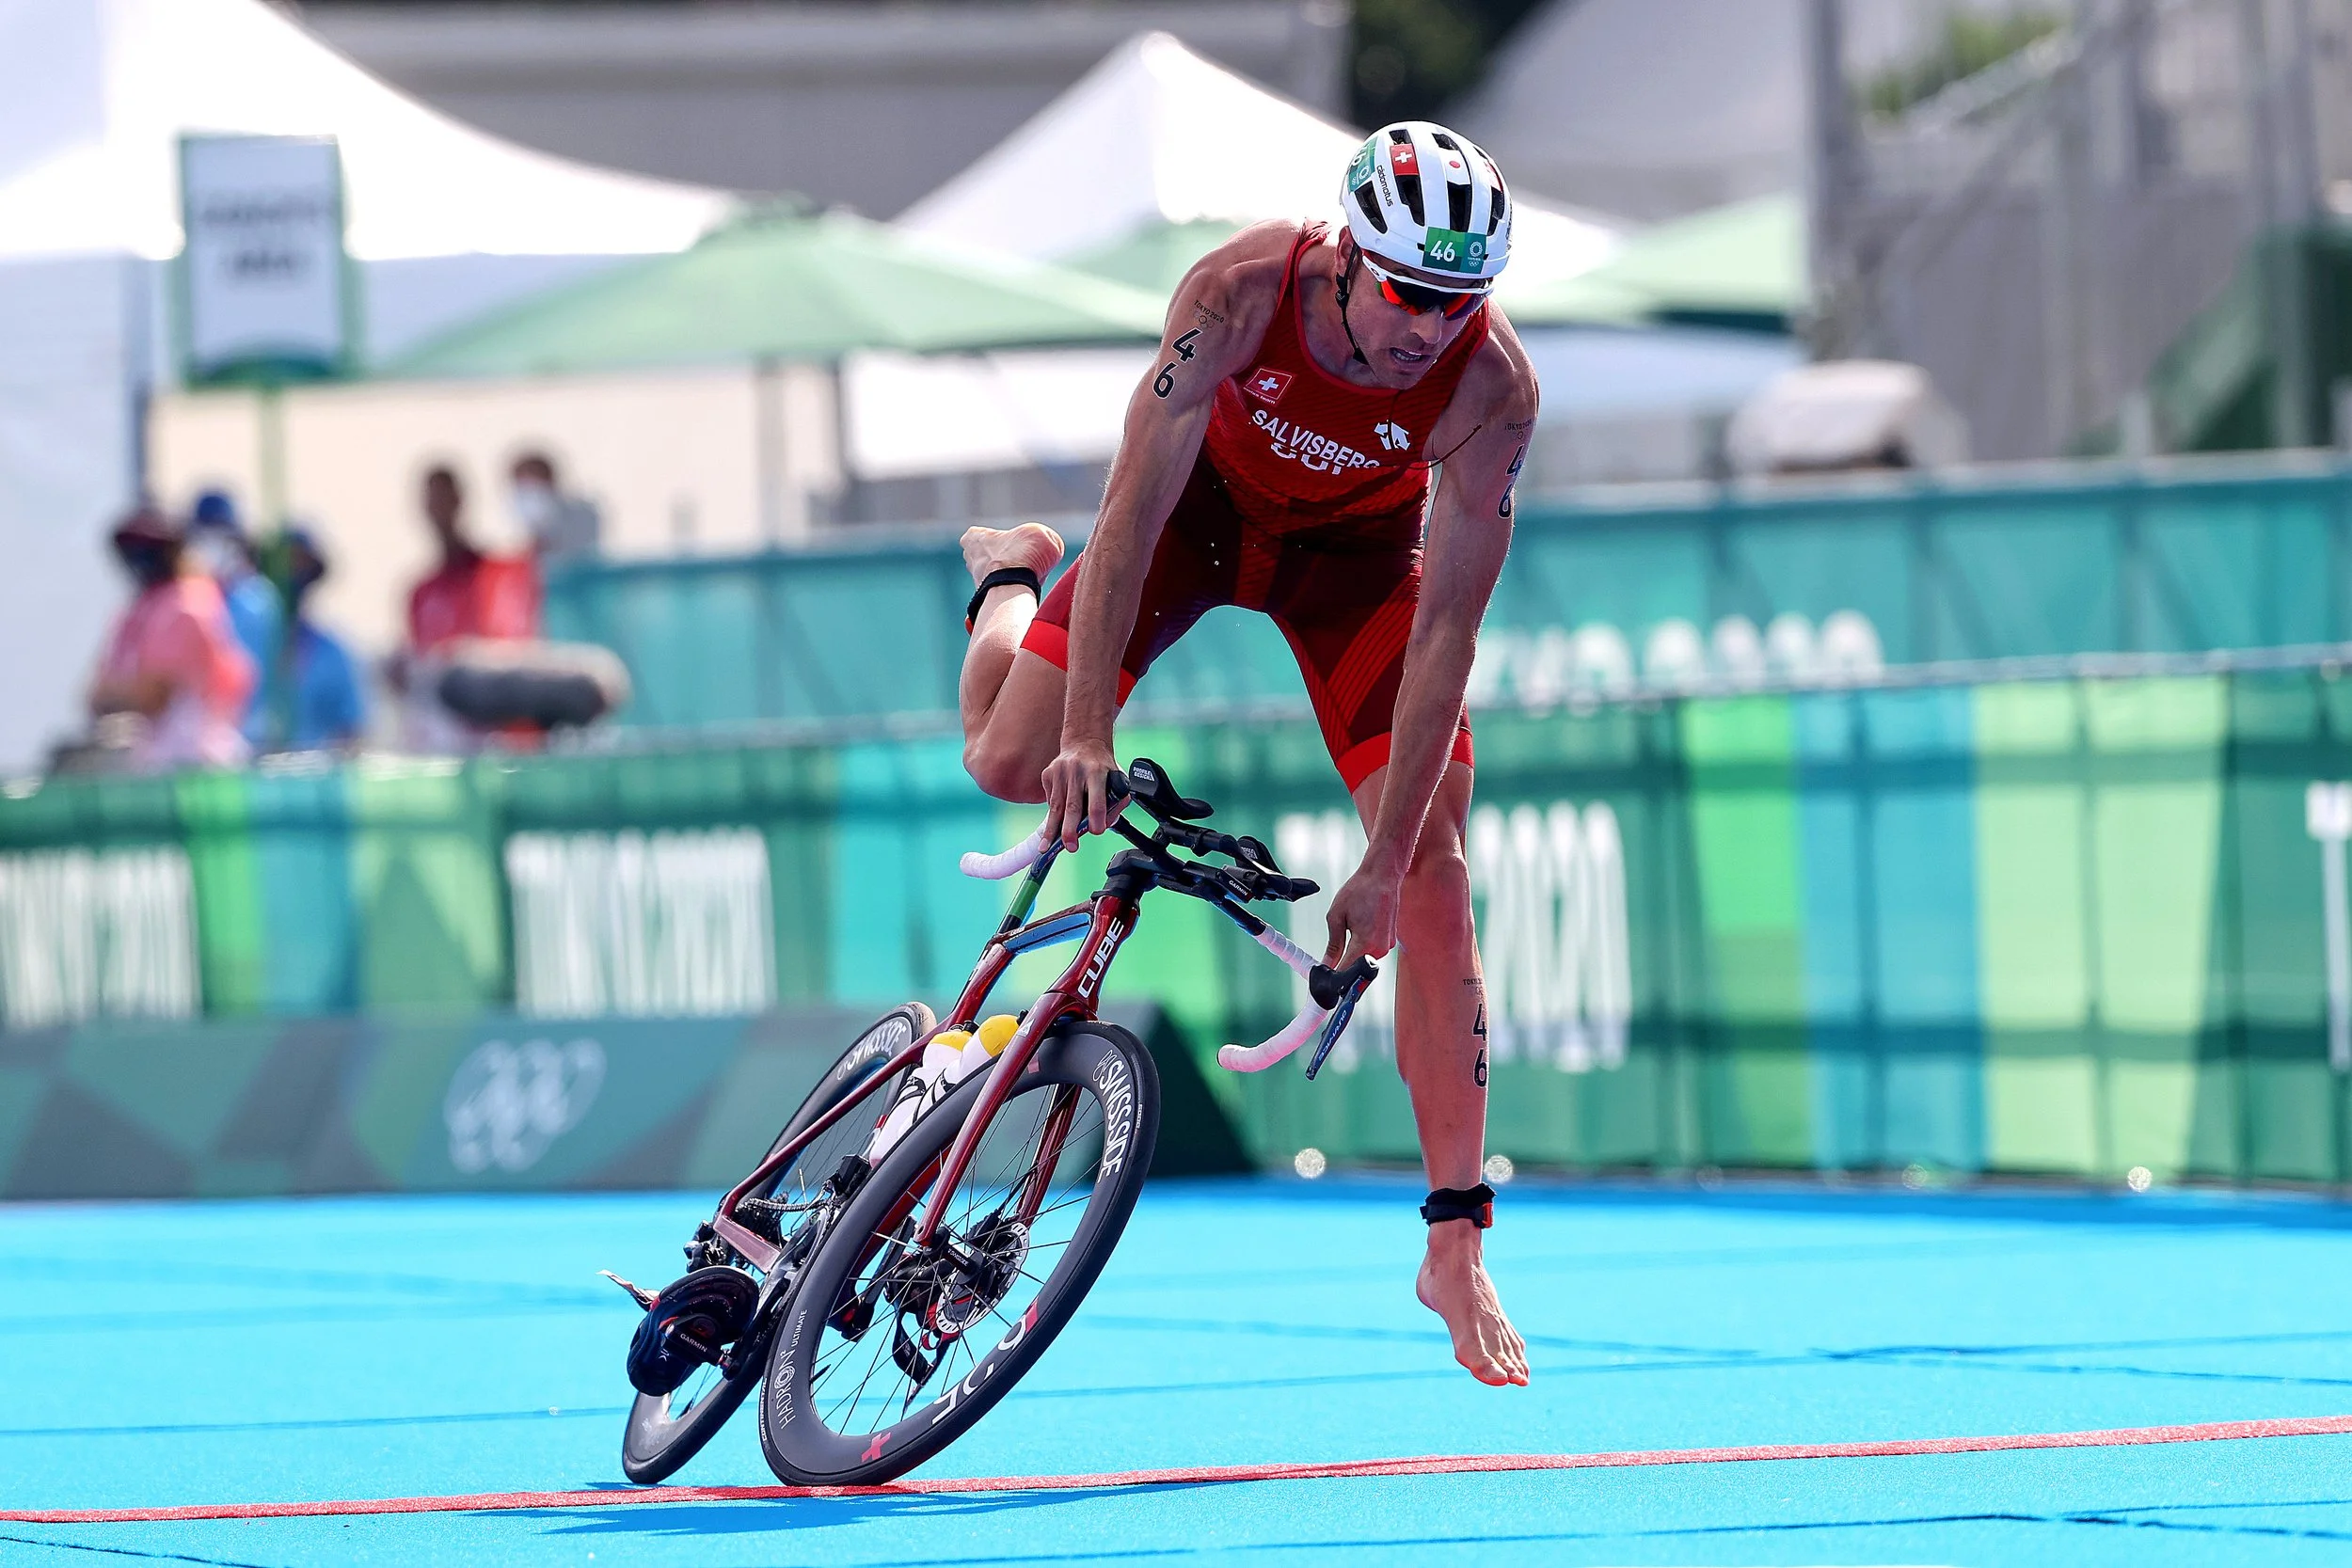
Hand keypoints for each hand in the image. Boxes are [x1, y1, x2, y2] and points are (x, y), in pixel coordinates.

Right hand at [1041, 737, 1118, 850]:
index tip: (1096, 831)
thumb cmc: (1103, 767)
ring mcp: (1060, 771)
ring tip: (1046, 847)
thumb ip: (1115, 803)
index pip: (1097, 799)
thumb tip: (1102, 825)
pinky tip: (1057, 819)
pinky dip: (1054, 812)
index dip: (1097, 817)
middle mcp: (1077, 771)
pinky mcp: (1048, 773)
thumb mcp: (1118, 780)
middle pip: (1073, 805)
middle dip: (1070, 829)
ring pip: (1056, 806)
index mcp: (1098, 772)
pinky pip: (1050, 800)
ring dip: (1052, 829)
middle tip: (1070, 847)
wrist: (1084, 742)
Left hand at [1323, 853, 1404, 968]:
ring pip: (1364, 961)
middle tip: (1331, 956)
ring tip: (1348, 933)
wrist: (1382, 875)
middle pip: (1356, 969)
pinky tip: (1358, 930)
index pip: (1346, 971)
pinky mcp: (1390, 940)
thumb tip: (1327, 962)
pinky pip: (1373, 951)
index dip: (1333, 976)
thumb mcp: (1336, 916)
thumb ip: (1333, 944)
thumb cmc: (1360, 890)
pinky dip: (1363, 947)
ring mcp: (1387, 945)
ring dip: (1353, 955)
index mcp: (1366, 942)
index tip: (1324, 978)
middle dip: (1343, 966)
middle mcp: (1380, 948)